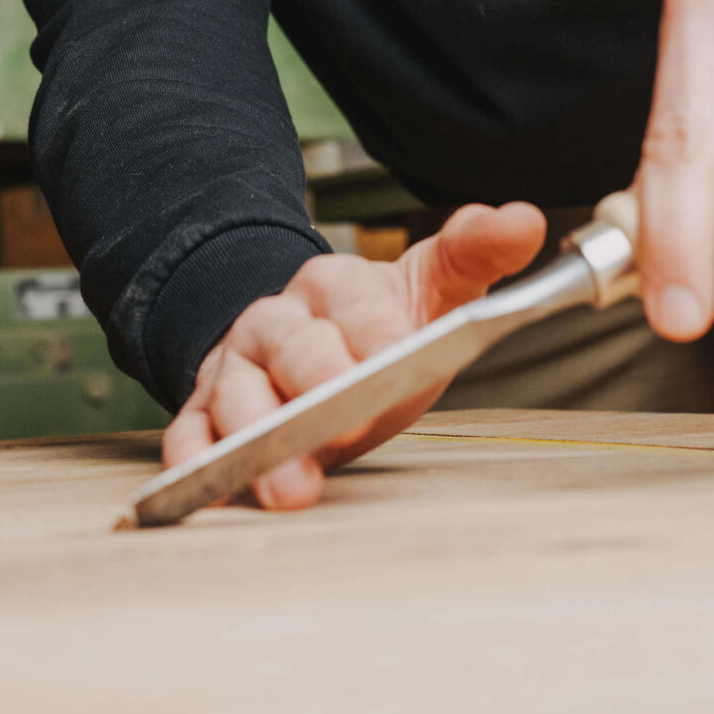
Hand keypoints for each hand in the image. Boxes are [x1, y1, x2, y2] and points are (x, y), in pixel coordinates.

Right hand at [163, 202, 546, 510]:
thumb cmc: (383, 325)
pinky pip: (188, 433)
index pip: (352, 304)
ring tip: (291, 490)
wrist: (316, 344)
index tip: (397, 357)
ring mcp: (235, 367)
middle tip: (346, 425)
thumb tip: (525, 219)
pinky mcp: (205, 411)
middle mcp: (275, 318)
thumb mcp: (436, 286)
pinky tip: (213, 494)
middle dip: (317, 388)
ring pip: (234, 394)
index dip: (375, 333)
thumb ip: (476, 252)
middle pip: (289, 347)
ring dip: (258, 443)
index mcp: (331, 283)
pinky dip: (195, 462)